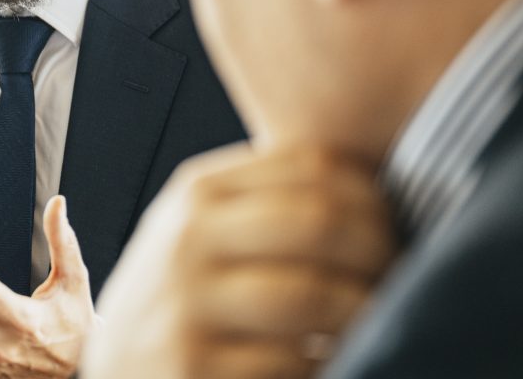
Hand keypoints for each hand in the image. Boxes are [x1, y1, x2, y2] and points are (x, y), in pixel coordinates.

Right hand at [82, 143, 396, 378]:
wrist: (122, 369)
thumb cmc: (185, 300)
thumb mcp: (205, 234)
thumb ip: (267, 203)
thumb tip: (380, 187)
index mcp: (198, 191)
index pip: (312, 164)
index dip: (374, 197)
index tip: (394, 229)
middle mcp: (187, 238)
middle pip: (319, 220)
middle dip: (381, 252)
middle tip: (399, 280)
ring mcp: (186, 305)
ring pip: (315, 295)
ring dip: (365, 314)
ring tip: (374, 324)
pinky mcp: (192, 366)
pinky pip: (295, 362)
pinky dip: (329, 364)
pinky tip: (327, 361)